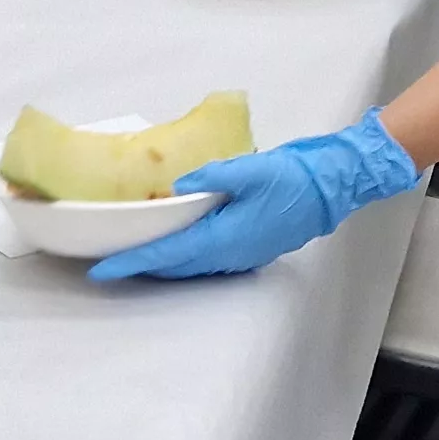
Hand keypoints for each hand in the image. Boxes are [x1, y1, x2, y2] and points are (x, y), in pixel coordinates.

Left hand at [90, 110, 421, 280]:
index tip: (103, 270)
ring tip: (134, 255)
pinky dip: (184, 256)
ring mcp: (242, 255)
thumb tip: (178, 186)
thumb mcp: (251, 169)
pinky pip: (207, 259)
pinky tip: (175, 244)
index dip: (134, 262)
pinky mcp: (251, 247)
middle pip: (176, 266)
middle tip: (108, 262)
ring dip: (162, 263)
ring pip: (191, 265)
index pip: (169, 254)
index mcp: (226, 237)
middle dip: (142, 266)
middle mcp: (231, 254)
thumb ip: (212, 177)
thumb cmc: (296, 177)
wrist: (335, 186)